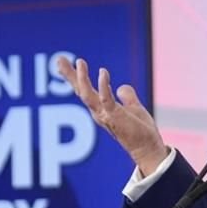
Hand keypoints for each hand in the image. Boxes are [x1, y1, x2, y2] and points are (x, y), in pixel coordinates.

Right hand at [56, 56, 166, 174]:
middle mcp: (99, 112)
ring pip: (87, 95)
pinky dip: (103, 85)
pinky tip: (102, 72)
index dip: (74, 76)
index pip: (84, 90)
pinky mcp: (115, 117)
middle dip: (70, 75)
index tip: (62, 62)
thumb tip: (121, 88)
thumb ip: (127, 97)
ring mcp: (105, 115)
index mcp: (101, 109)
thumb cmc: (140, 131)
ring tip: (79, 62)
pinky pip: (106, 99)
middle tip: (58, 59)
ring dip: (82, 78)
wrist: (148, 148)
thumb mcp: (134, 108)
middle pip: (80, 90)